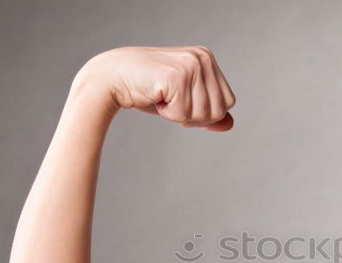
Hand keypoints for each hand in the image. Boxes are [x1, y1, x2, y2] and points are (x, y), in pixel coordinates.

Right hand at [77, 45, 235, 130]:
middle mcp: (203, 57)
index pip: (228, 102)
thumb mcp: (184, 101)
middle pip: (219, 110)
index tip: (181, 100)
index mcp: (207, 58)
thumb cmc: (147, 90)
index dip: (206, 112)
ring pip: (203, 115)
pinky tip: (156, 96)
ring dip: (180, 115)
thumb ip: (209, 111)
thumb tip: (230, 125)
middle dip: (194, 116)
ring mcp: (191, 65)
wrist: (111, 79)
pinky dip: (168, 114)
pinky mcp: (177, 76)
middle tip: (171, 99)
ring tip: (162, 96)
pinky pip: (183, 115)